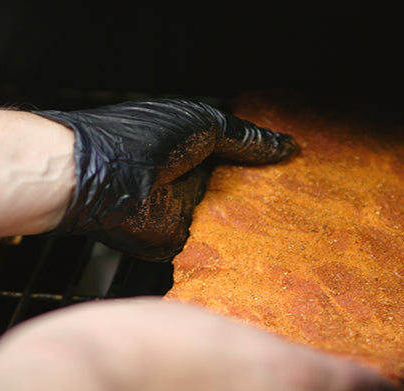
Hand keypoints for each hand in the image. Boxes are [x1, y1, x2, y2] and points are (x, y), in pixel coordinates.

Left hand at [33, 100, 296, 260]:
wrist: (99, 177)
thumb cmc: (140, 138)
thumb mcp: (205, 125)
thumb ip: (245, 140)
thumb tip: (284, 146)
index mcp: (195, 145)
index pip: (239, 156)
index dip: (267, 162)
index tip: (299, 169)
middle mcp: (191, 178)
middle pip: (238, 193)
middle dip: (267, 198)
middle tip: (304, 202)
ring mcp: (184, 211)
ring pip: (229, 223)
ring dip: (254, 227)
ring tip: (295, 227)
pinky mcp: (176, 242)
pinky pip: (209, 249)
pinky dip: (231, 251)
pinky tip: (264, 251)